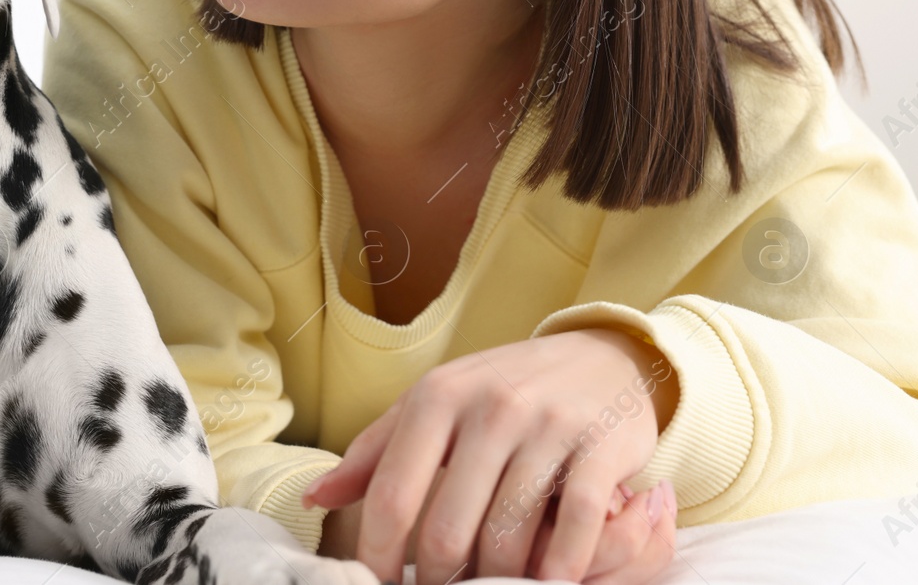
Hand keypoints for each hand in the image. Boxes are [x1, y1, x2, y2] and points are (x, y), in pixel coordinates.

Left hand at [303, 329, 677, 582]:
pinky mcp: (601, 446)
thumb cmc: (502, 389)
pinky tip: (547, 583)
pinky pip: (575, 525)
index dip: (379, 555)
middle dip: (438, 580)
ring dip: (497, 580)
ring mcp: (547, 426)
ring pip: (507, 535)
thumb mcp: (434, 404)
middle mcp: (489, 407)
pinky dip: (559, 567)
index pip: (393, 494)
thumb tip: (315, 498)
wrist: (602, 355)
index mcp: (436, 397)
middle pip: (447, 528)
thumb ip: (375, 452)